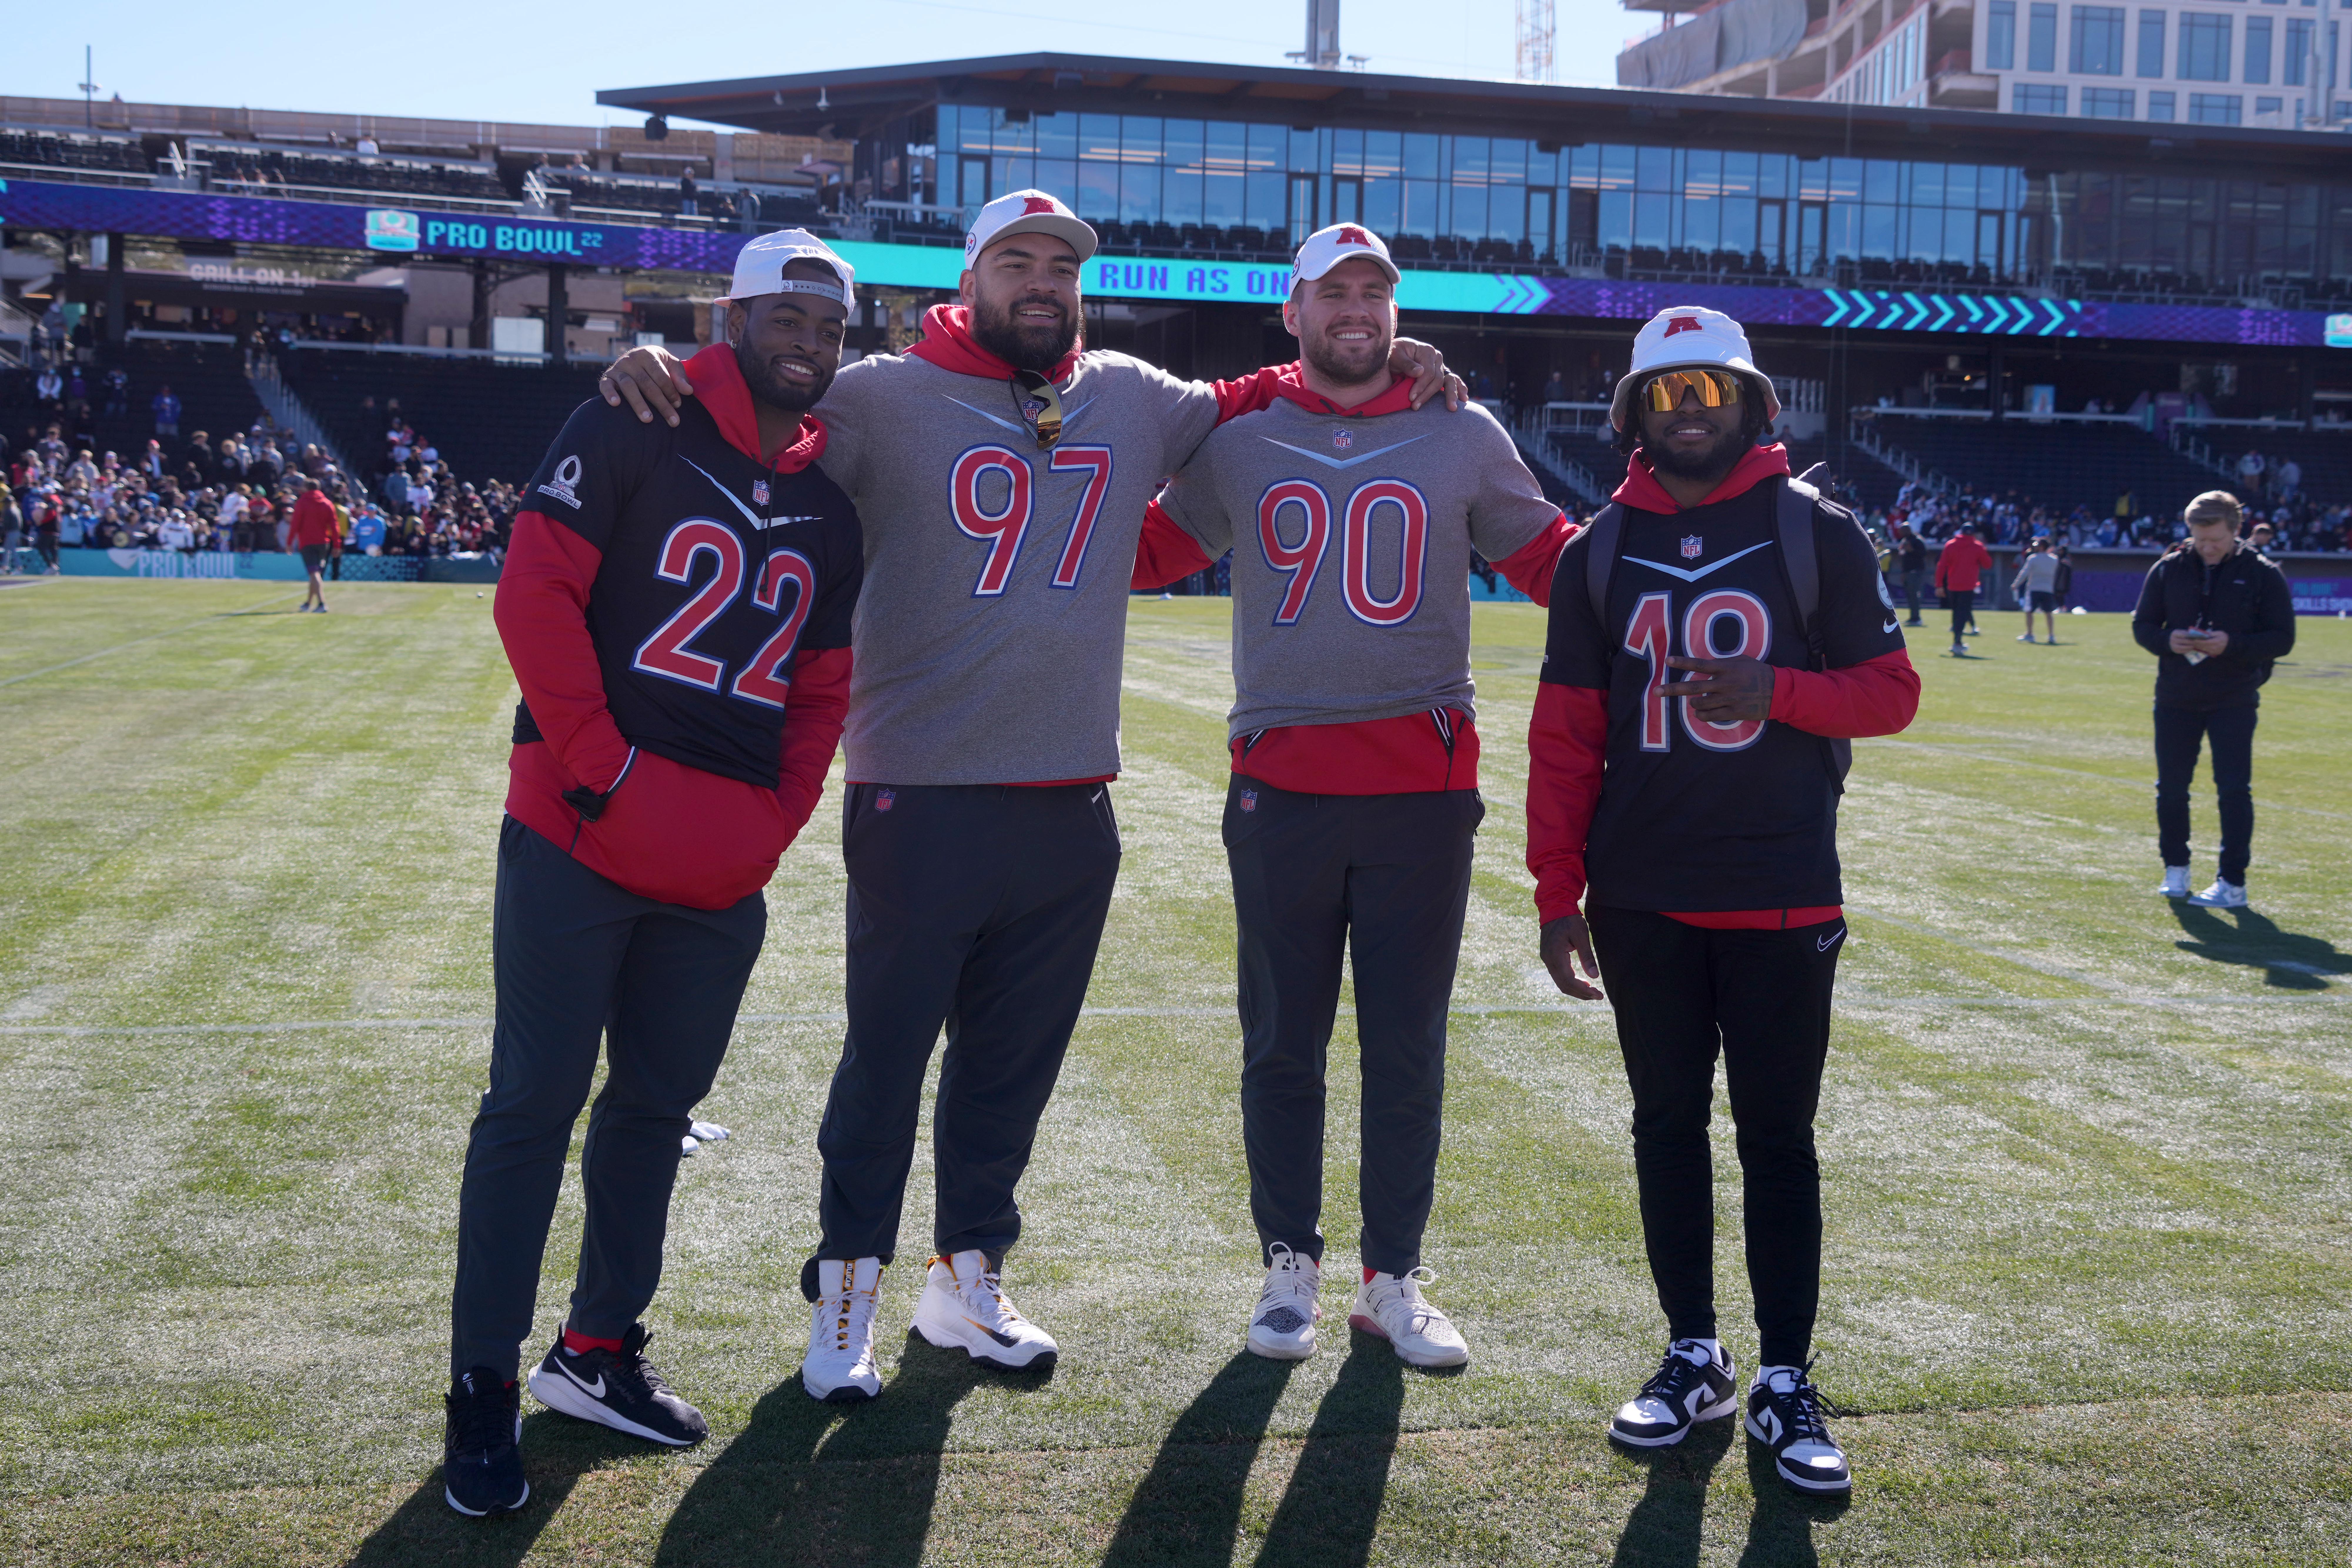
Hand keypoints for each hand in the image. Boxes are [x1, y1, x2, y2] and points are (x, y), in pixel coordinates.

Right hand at [600, 346, 695, 426]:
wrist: (634, 359)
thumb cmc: (657, 365)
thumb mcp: (670, 364)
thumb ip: (680, 376)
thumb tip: (688, 391)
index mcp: (648, 354)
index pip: (661, 375)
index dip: (671, 391)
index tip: (678, 405)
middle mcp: (631, 359)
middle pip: (647, 384)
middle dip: (661, 403)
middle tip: (672, 421)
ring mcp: (617, 368)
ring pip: (628, 386)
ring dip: (638, 404)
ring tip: (648, 420)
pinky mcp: (607, 377)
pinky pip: (605, 386)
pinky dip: (609, 394)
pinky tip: (616, 404)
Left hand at [1389, 338, 1466, 410]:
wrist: (1396, 353)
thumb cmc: (1394, 354)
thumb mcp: (1395, 356)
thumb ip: (1406, 364)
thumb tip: (1420, 372)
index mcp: (1427, 351)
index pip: (1428, 372)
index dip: (1420, 386)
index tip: (1411, 398)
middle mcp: (1437, 358)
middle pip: (1438, 379)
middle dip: (1427, 395)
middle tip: (1416, 407)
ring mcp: (1440, 366)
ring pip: (1448, 381)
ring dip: (1451, 395)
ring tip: (1452, 408)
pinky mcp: (1441, 373)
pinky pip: (1452, 381)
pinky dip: (1459, 388)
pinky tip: (1463, 398)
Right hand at [1540, 914, 1603, 999]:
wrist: (1554, 908)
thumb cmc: (1569, 919)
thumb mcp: (1581, 935)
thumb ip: (1587, 956)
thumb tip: (1594, 977)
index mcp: (1555, 955)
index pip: (1569, 980)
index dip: (1584, 991)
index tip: (1598, 995)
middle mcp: (1548, 960)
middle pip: (1563, 985)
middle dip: (1581, 993)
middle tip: (1598, 996)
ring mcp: (1546, 959)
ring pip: (1560, 982)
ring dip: (1576, 989)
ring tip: (1591, 991)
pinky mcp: (1548, 958)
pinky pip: (1558, 976)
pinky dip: (1570, 982)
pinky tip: (1582, 982)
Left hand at [1658, 655, 1774, 721]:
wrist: (1778, 691)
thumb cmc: (1758, 673)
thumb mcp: (1742, 660)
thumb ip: (1722, 663)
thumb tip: (1704, 665)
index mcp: (1726, 667)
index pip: (1700, 664)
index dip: (1683, 662)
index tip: (1667, 661)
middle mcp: (1725, 683)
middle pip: (1693, 686)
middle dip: (1672, 689)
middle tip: (1656, 691)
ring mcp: (1728, 698)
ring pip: (1699, 703)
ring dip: (1693, 703)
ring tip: (1695, 702)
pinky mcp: (1733, 712)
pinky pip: (1709, 716)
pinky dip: (1700, 715)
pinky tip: (1700, 712)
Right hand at [2167, 628, 2201, 655]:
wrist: (2170, 641)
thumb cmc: (2178, 635)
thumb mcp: (2181, 632)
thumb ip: (2186, 633)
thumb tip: (2195, 635)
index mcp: (2174, 634)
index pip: (2184, 635)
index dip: (2190, 636)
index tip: (2196, 637)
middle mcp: (2172, 640)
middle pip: (2184, 641)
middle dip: (2191, 642)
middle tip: (2196, 642)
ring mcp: (2173, 646)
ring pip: (2183, 647)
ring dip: (2190, 647)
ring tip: (2193, 646)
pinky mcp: (2175, 651)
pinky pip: (2182, 651)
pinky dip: (2187, 650)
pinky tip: (2190, 649)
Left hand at [2191, 627, 2227, 654]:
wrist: (2231, 645)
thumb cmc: (2225, 638)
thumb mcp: (2220, 633)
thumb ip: (2212, 633)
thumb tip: (2204, 633)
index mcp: (2215, 642)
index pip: (2204, 642)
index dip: (2198, 641)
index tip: (2193, 639)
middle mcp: (2213, 647)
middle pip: (2202, 646)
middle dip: (2195, 644)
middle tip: (2190, 641)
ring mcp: (2212, 651)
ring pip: (2202, 649)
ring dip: (2196, 647)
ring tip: (2191, 644)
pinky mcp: (2212, 653)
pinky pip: (2205, 651)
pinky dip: (2200, 649)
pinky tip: (2196, 647)